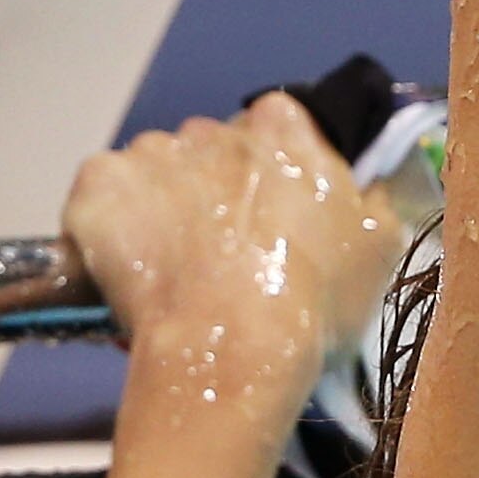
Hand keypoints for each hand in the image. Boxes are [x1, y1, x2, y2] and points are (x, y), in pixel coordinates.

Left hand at [62, 95, 405, 402]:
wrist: (232, 351)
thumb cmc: (314, 303)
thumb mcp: (379, 247)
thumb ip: (371, 196)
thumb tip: (364, 181)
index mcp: (282, 127)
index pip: (276, 129)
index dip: (272, 176)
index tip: (273, 220)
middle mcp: (212, 126)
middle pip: (210, 152)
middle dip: (214, 190)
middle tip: (223, 255)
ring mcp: (149, 152)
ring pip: (155, 173)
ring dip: (162, 206)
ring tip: (173, 271)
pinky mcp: (99, 187)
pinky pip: (102, 196)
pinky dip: (109, 225)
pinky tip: (128, 267)